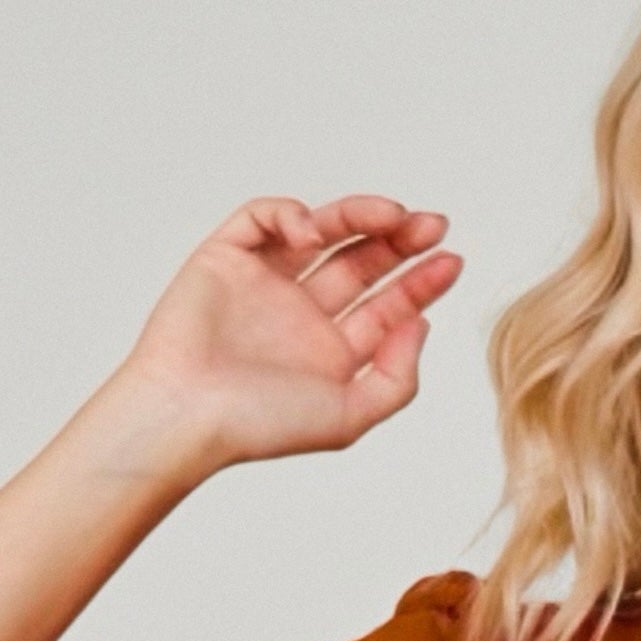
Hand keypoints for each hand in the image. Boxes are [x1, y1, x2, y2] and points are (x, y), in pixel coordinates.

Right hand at [120, 193, 464, 471]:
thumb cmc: (262, 425)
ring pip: (323, 233)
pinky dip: (292, 214)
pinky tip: (314, 231)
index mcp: (333, 352)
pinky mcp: (226, 257)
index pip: (388, 306)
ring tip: (394, 215)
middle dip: (401, 242)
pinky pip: (264, 218)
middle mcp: (302, 315)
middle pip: (363, 264)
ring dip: (361, 217)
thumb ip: (398, 377)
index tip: (452, 262)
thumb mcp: (352, 415)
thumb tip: (421, 322)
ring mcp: (266, 283)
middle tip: (434, 226)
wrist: (188, 414)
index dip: (422, 282)